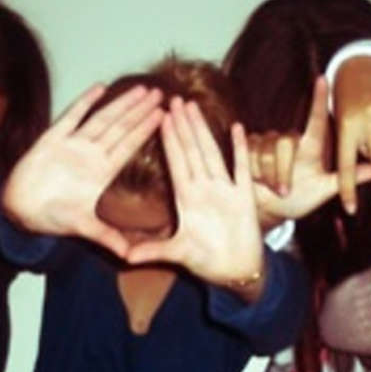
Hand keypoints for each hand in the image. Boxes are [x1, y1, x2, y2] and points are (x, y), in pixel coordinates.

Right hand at [0, 84, 163, 257]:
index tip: (164, 117)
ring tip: (140, 90)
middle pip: (120, 128)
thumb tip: (127, 256)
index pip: (128, 147)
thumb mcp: (83, 228)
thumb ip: (106, 237)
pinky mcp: (51, 140)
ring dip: (120, 104)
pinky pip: (69, 117)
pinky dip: (84, 103)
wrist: (19, 210)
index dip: (146, 131)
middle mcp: (89, 155)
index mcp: (99, 173)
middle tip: (160, 94)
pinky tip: (99, 87)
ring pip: (101, 119)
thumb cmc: (51, 217)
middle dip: (139, 111)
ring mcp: (71, 145)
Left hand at [127, 99, 265, 300]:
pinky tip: (237, 128)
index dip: (168, 140)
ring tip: (195, 108)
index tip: (159, 117)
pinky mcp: (244, 198)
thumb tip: (126, 257)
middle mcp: (204, 190)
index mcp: (187, 200)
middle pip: (192, 151)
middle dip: (183, 126)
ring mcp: (225, 191)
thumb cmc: (208, 262)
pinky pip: (242, 170)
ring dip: (204, 131)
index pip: (176, 163)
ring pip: (212, 154)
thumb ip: (153, 251)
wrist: (238, 273)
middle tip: (174, 99)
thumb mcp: (177, 255)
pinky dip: (240, 150)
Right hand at [250, 77, 370, 222]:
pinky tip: (258, 180)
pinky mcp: (248, 148)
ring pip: (265, 151)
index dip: (319, 100)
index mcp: (310, 147)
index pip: (316, 120)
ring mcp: (268, 143)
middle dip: (282, 171)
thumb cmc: (299, 199)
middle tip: (285, 191)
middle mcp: (290, 141)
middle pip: (284, 143)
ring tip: (273, 188)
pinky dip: (255, 173)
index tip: (323, 79)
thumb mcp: (324, 190)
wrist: (270, 211)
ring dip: (269, 175)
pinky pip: (249, 156)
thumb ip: (348, 179)